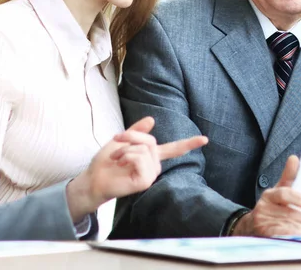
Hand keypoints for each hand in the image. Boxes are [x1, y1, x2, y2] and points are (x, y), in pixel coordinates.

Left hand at [66, 117, 206, 221]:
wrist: (94, 178)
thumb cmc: (106, 162)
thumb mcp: (121, 141)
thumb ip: (137, 131)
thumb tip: (152, 119)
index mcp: (151, 155)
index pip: (174, 149)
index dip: (189, 143)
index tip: (205, 139)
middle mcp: (154, 165)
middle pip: (150, 140)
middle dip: (130, 138)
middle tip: (116, 145)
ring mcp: (151, 174)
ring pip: (144, 148)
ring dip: (126, 149)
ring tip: (117, 158)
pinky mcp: (145, 181)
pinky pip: (140, 157)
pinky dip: (127, 156)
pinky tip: (121, 164)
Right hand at [233, 155, 300, 236]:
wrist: (251, 226)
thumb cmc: (272, 207)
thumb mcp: (279, 191)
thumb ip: (288, 177)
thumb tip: (294, 158)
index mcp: (270, 195)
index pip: (283, 194)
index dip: (298, 199)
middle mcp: (265, 207)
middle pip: (288, 213)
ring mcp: (263, 221)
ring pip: (285, 226)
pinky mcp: (263, 234)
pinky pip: (278, 236)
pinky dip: (291, 237)